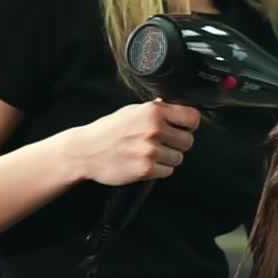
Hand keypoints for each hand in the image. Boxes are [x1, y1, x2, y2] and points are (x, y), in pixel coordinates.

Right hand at [68, 99, 200, 185]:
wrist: (84, 152)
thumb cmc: (108, 130)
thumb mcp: (131, 111)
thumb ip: (156, 110)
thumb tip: (178, 107)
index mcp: (153, 111)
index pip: (192, 117)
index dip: (190, 125)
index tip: (184, 128)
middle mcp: (153, 129)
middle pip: (188, 141)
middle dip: (178, 144)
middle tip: (162, 143)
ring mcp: (150, 150)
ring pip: (179, 158)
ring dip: (167, 158)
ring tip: (148, 153)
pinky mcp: (145, 169)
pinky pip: (167, 171)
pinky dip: (159, 169)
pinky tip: (144, 162)